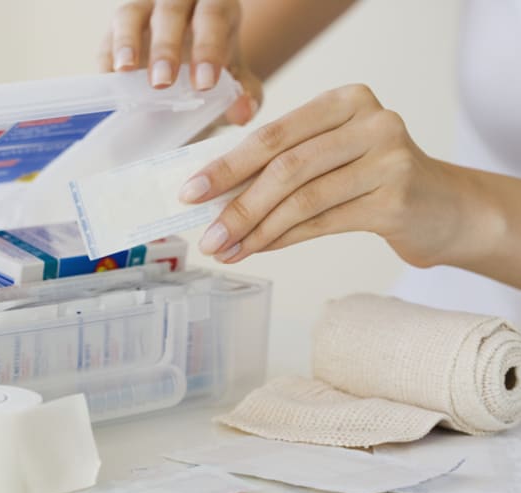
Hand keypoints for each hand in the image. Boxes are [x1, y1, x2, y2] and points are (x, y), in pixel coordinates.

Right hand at [99, 0, 261, 124]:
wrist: (190, 67)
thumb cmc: (214, 68)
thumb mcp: (235, 80)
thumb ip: (246, 94)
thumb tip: (244, 111)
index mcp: (215, 5)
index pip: (213, 16)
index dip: (208, 47)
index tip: (205, 84)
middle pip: (170, 9)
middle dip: (166, 47)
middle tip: (162, 84)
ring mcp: (143, 8)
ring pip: (131, 14)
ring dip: (127, 43)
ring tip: (124, 72)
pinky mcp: (117, 28)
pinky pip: (107, 39)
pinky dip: (107, 60)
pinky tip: (109, 83)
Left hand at [180, 84, 473, 268]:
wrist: (443, 208)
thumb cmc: (372, 179)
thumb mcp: (330, 156)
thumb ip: (283, 165)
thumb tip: (216, 196)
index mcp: (344, 100)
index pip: (274, 134)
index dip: (227, 165)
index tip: (191, 192)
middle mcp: (370, 121)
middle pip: (286, 166)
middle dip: (237, 204)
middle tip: (206, 234)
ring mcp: (388, 158)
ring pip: (302, 198)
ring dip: (256, 230)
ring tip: (226, 250)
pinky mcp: (396, 198)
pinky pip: (323, 222)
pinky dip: (283, 239)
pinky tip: (258, 249)